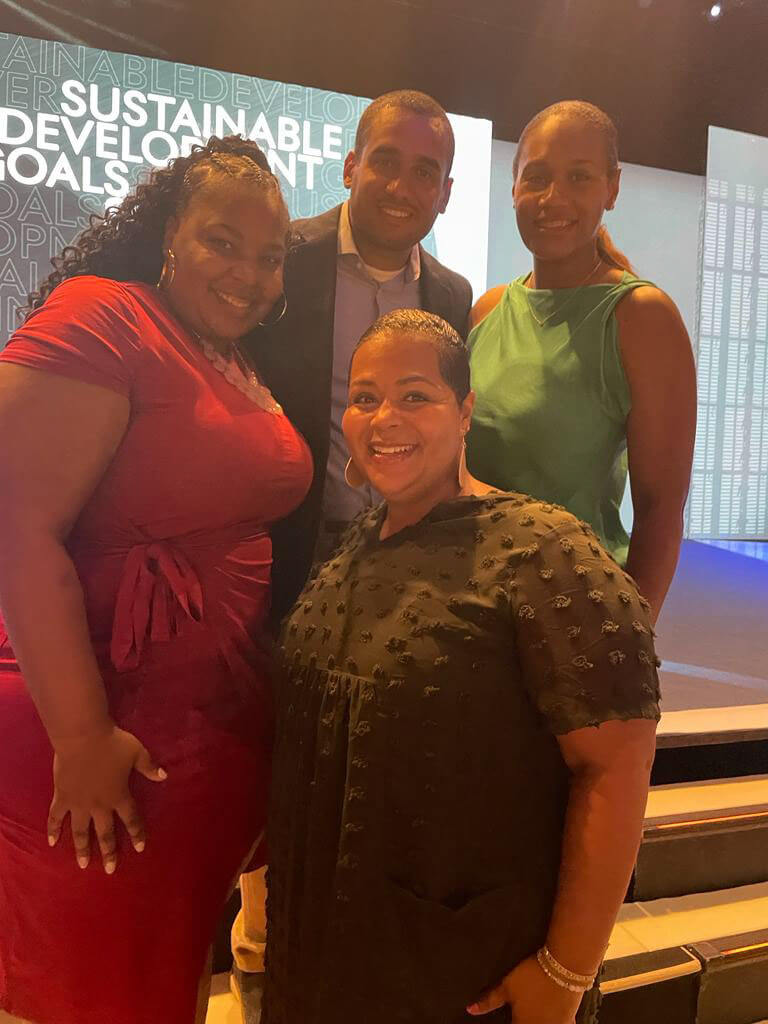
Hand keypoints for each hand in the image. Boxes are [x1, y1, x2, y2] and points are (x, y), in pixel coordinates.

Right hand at [47, 723, 165, 873]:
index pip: (131, 819)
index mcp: (119, 795)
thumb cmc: (112, 743)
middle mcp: (99, 805)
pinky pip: (55, 817)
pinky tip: (51, 842)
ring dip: (82, 848)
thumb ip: (149, 767)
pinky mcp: (62, 797)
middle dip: (109, 851)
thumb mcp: (137, 752)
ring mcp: (78, 803)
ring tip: (83, 864)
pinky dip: (52, 830)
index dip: (137, 834)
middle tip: (111, 870)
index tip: (141, 848)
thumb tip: (164, 777)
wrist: (82, 737)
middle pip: (105, 832)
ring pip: (80, 831)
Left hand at [467, 955, 583, 1022]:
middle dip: (518, 1023)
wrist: (564, 967)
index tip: (507, 1021)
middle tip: (518, 1016)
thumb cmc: (533, 976)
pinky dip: (554, 1023)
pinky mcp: (568, 1020)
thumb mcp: (507, 987)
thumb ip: (489, 1001)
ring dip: (535, 1022)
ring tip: (530, 1017)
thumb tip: (470, 1010)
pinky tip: (550, 1019)